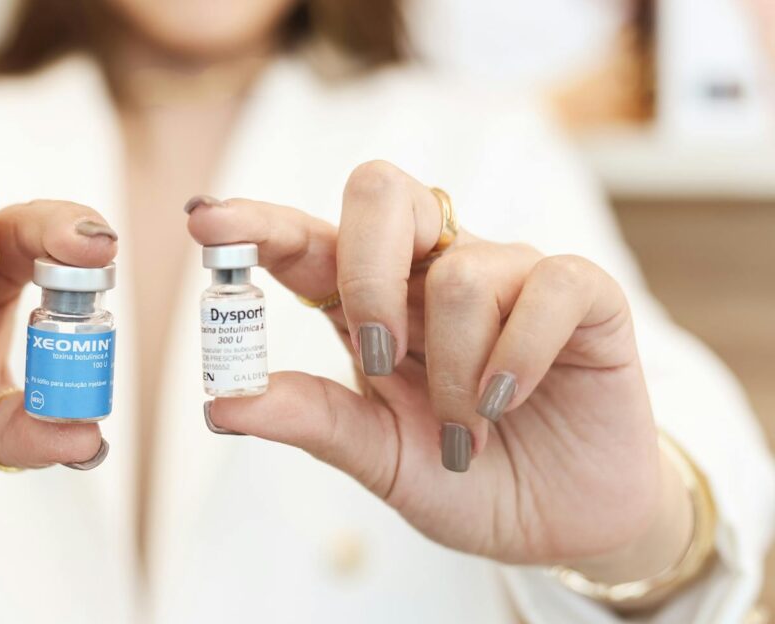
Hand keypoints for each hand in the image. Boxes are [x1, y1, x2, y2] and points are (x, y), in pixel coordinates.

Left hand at [185, 161, 693, 580]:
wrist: (563, 524)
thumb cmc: (465, 479)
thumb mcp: (378, 458)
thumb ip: (313, 421)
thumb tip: (223, 403)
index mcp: (370, 304)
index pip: (308, 241)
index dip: (259, 223)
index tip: (206, 220)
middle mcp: (432, 273)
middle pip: (382, 192)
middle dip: (365, 270)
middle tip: (376, 355)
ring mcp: (510, 275)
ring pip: (460, 272)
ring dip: (455, 371)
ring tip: (464, 435)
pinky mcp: (583, 294)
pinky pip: (547, 287)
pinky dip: (518, 355)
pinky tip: (508, 402)